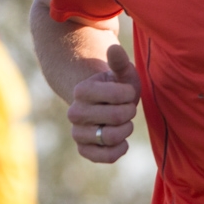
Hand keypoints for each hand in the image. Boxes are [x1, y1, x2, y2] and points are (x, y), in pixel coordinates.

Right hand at [67, 44, 140, 162]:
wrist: (104, 106)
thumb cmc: (117, 87)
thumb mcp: (121, 73)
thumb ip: (119, 62)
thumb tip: (113, 47)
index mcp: (82, 90)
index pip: (118, 95)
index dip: (129, 94)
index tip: (127, 92)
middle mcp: (74, 113)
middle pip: (117, 118)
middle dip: (129, 112)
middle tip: (127, 108)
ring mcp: (78, 133)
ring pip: (111, 138)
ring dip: (126, 130)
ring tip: (124, 123)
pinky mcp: (84, 150)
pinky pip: (106, 157)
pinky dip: (120, 149)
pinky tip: (122, 141)